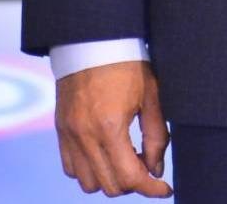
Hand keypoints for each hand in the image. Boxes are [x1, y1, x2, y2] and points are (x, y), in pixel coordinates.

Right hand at [55, 60, 172, 196]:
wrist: (93, 38)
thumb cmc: (127, 62)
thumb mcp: (150, 95)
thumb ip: (156, 136)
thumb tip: (156, 170)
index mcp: (110, 126)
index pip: (131, 177)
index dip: (151, 189)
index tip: (165, 189)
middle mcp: (85, 135)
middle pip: (109, 186)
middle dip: (133, 183)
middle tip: (147, 165)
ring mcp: (69, 134)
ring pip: (88, 183)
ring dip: (110, 179)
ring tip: (126, 157)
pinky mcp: (60, 129)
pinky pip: (71, 168)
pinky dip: (90, 170)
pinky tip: (106, 152)